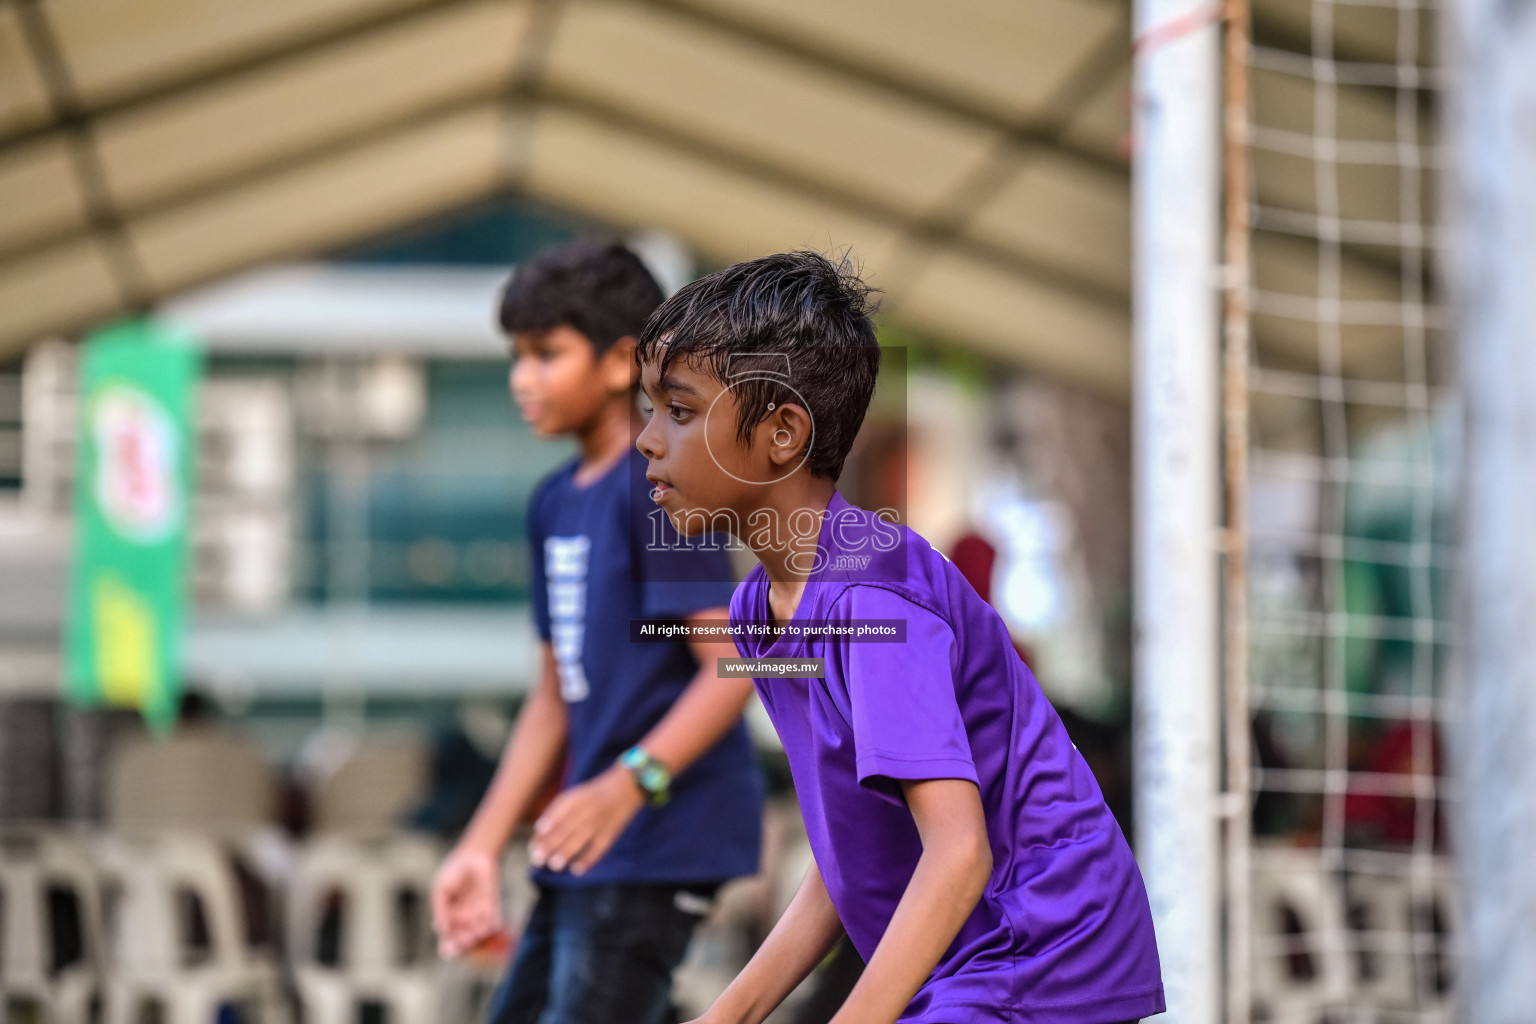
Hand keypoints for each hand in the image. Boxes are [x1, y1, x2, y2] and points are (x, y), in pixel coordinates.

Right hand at [431, 843, 501, 958]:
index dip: (447, 946)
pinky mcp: (491, 907)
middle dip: (463, 943)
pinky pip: (492, 922)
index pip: (447, 937)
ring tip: (476, 933)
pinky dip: (491, 927)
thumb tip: (440, 931)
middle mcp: (462, 919)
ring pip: (477, 933)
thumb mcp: (440, 890)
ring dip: (477, 936)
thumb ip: (440, 910)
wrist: (473, 856)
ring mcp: (477, 914)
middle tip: (463, 941)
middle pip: (463, 939)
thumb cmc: (453, 872)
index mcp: (447, 917)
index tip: (447, 950)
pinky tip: (489, 925)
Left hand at [530, 765, 644, 874]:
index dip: (545, 830)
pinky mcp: (611, 833)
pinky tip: (577, 870)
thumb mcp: (574, 796)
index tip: (533, 844)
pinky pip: (599, 848)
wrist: (626, 786)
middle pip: (566, 828)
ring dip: (567, 852)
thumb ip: (557, 812)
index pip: (557, 815)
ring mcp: (599, 822)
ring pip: (581, 839)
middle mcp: (586, 809)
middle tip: (538, 859)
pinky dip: (589, 859)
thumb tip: (538, 833)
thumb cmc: (593, 795)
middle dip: (551, 844)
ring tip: (554, 865)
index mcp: (575, 799)